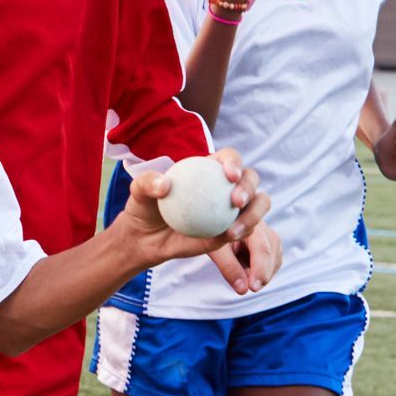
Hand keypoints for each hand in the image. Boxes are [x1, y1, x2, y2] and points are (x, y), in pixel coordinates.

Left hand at [120, 147, 269, 266]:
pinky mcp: (230, 231)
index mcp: (209, 169)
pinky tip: (228, 237)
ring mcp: (231, 209)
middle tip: (237, 201)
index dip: (235, 162)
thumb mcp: (138, 191)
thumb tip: (164, 184)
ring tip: (235, 229)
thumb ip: (148, 182)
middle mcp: (226, 186)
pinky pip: (244, 231)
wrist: (145, 237)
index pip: (229, 158)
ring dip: (253, 214)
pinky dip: (241, 233)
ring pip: (256, 206)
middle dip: (250, 187)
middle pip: (251, 180)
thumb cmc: (144, 207)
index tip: (230, 174)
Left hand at [207, 219, 281, 296]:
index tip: (253, 287)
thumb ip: (229, 267)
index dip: (259, 269)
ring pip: (275, 260)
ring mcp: (271, 238)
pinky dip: (263, 273)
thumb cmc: (213, 236)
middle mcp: (264, 228)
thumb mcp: (216, 250)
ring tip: (246, 281)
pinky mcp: (272, 248)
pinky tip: (250, 277)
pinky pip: (273, 264)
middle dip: (263, 274)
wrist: (215, 228)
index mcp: (249, 223)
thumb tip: (243, 290)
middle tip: (252, 289)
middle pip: (271, 254)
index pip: (261, 248)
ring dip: (263, 275)